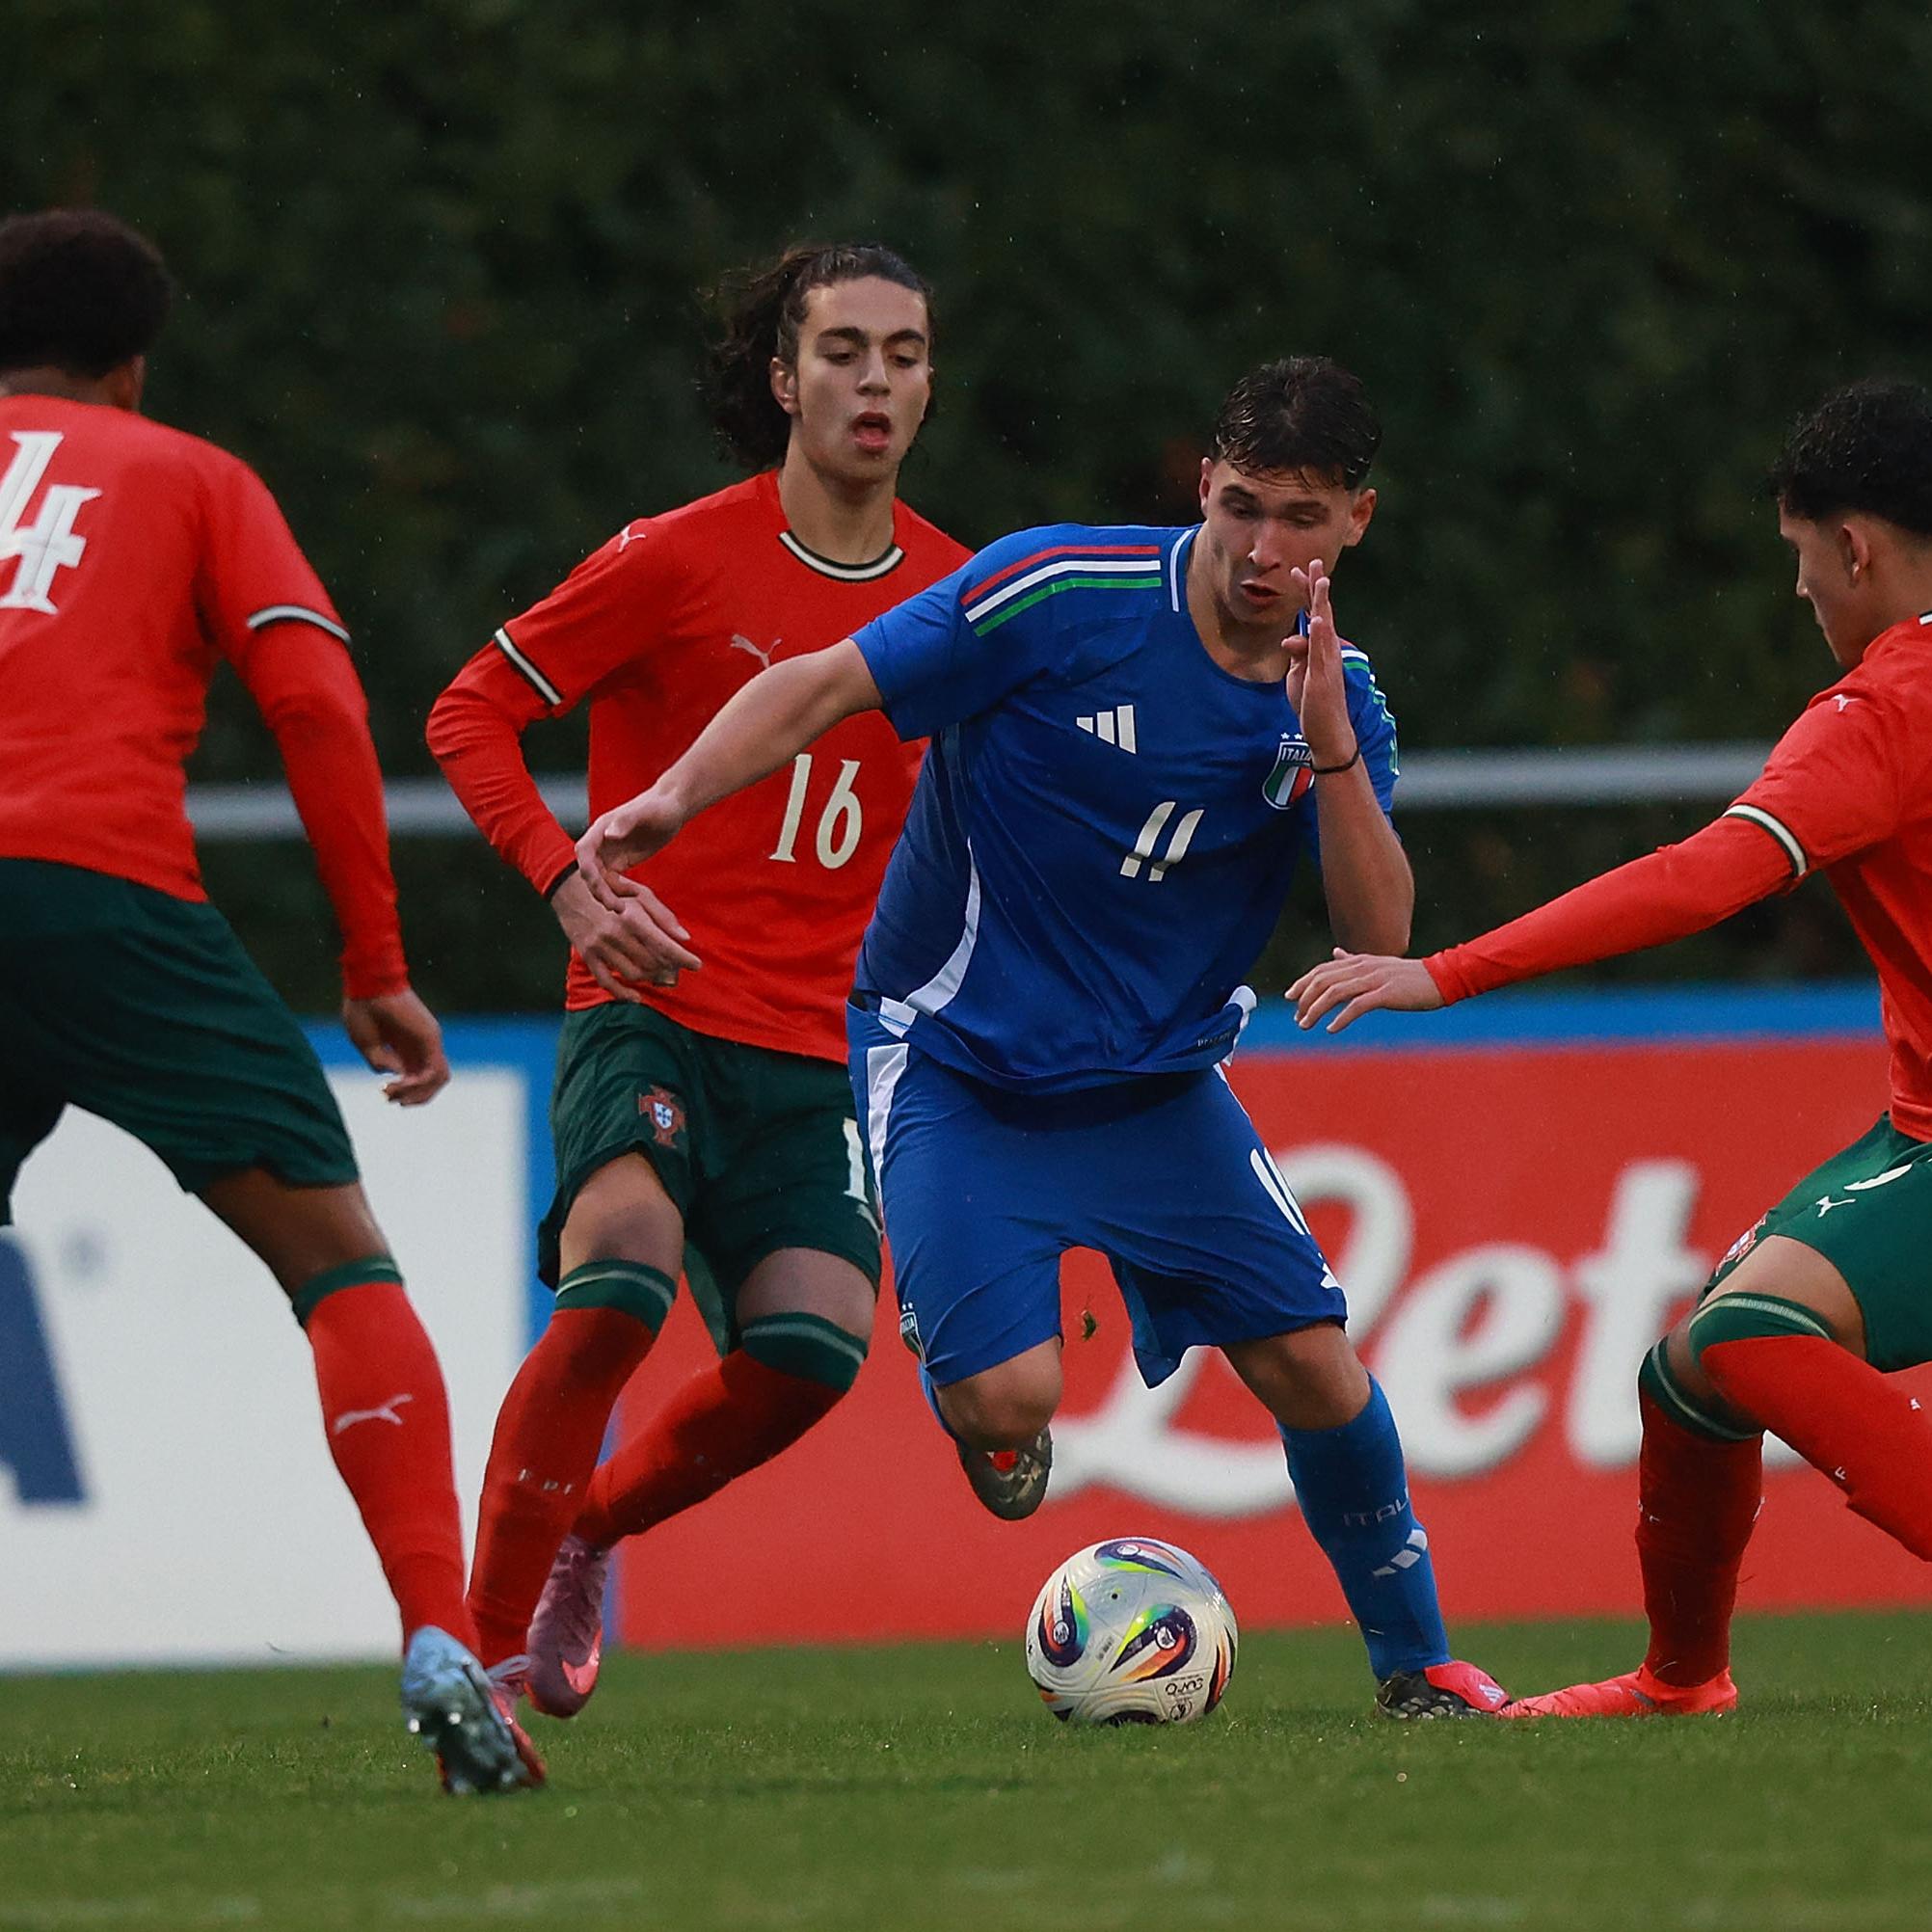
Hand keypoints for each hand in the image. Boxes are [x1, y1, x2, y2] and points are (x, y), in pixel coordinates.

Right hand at [341, 988, 450, 1104]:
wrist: (367, 984)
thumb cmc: (362, 1010)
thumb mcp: (367, 1044)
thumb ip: (380, 1063)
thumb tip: (396, 1076)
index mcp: (405, 1048)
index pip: (418, 1078)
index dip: (404, 1092)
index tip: (383, 1093)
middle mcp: (421, 1046)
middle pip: (432, 1082)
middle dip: (414, 1098)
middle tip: (391, 1099)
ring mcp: (429, 1042)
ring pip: (438, 1079)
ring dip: (419, 1094)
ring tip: (395, 1093)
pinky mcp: (430, 1038)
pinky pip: (435, 1070)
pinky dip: (420, 1083)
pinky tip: (401, 1083)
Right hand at [551, 870, 699, 1003]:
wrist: (570, 889)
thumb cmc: (611, 891)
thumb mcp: (639, 895)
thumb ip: (663, 916)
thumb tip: (685, 937)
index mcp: (631, 916)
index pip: (663, 944)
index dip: (683, 957)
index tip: (697, 964)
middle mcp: (616, 933)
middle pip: (651, 962)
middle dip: (668, 968)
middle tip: (677, 968)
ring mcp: (600, 946)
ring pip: (633, 974)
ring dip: (650, 978)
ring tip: (659, 974)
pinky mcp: (587, 956)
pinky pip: (607, 981)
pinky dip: (623, 993)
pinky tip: (637, 997)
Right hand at [577, 786, 685, 905]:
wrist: (672, 807)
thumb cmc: (659, 806)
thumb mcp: (644, 812)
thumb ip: (625, 821)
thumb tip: (609, 834)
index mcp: (601, 829)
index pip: (584, 852)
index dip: (588, 871)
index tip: (599, 888)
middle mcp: (601, 842)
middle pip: (590, 871)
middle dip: (598, 889)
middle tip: (615, 907)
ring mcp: (610, 853)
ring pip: (599, 879)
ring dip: (607, 895)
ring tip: (622, 909)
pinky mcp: (620, 862)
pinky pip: (612, 882)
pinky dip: (617, 893)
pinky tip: (631, 901)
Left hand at [1284, 560, 1354, 768]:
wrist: (1328, 731)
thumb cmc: (1313, 703)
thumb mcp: (1298, 674)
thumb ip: (1297, 653)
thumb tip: (1290, 638)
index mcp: (1321, 648)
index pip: (1314, 614)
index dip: (1307, 593)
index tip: (1299, 571)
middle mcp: (1328, 650)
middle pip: (1323, 612)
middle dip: (1317, 587)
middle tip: (1314, 562)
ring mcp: (1327, 662)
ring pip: (1326, 627)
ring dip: (1323, 603)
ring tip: (1321, 581)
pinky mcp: (1323, 677)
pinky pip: (1322, 653)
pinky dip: (1321, 635)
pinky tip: (1319, 619)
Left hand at [1288, 951, 1442, 1032]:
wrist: (1441, 978)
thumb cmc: (1409, 975)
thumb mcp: (1378, 963)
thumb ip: (1353, 961)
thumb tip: (1335, 953)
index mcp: (1359, 961)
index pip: (1322, 970)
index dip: (1303, 983)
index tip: (1289, 997)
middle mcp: (1363, 967)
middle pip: (1323, 981)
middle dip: (1305, 1000)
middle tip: (1297, 1018)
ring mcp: (1374, 979)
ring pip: (1335, 993)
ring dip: (1316, 1010)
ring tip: (1305, 1025)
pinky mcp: (1386, 993)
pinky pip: (1357, 1006)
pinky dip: (1341, 1018)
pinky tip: (1330, 1029)